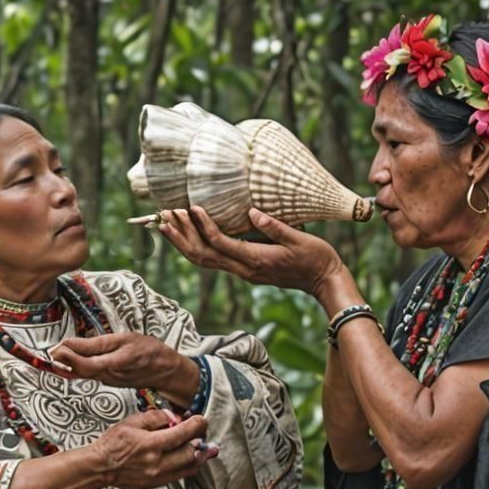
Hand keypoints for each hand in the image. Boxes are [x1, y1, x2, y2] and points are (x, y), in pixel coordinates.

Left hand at [50, 332, 199, 405]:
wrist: (167, 371)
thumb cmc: (149, 351)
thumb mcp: (124, 339)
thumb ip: (95, 344)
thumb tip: (68, 344)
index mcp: (112, 364)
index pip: (80, 364)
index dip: (65, 357)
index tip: (55, 346)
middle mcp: (107, 376)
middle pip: (77, 371)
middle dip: (62, 360)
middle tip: (52, 348)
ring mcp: (108, 381)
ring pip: (82, 373)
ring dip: (68, 363)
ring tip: (60, 350)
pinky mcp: (110, 381)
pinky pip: (89, 374)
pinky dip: (78, 366)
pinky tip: (73, 359)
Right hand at [90, 410, 217, 488]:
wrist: (100, 467)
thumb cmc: (113, 444)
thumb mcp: (132, 422)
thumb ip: (155, 418)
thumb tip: (174, 416)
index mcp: (151, 445)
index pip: (183, 433)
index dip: (196, 425)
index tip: (201, 419)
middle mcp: (157, 463)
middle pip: (191, 452)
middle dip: (201, 440)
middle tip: (203, 432)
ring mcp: (158, 476)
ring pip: (189, 467)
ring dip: (200, 456)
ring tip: (207, 448)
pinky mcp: (157, 483)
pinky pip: (181, 475)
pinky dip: (190, 466)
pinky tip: (193, 459)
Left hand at [160, 206, 345, 297]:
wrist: (324, 281)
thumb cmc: (316, 257)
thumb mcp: (299, 238)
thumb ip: (274, 226)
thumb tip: (252, 212)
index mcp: (256, 260)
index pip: (220, 243)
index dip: (203, 226)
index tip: (191, 207)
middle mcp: (245, 269)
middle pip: (203, 256)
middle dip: (182, 236)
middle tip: (165, 216)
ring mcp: (244, 272)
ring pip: (205, 261)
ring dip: (184, 243)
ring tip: (167, 225)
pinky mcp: (246, 270)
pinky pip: (214, 260)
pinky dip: (197, 247)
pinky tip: (187, 236)